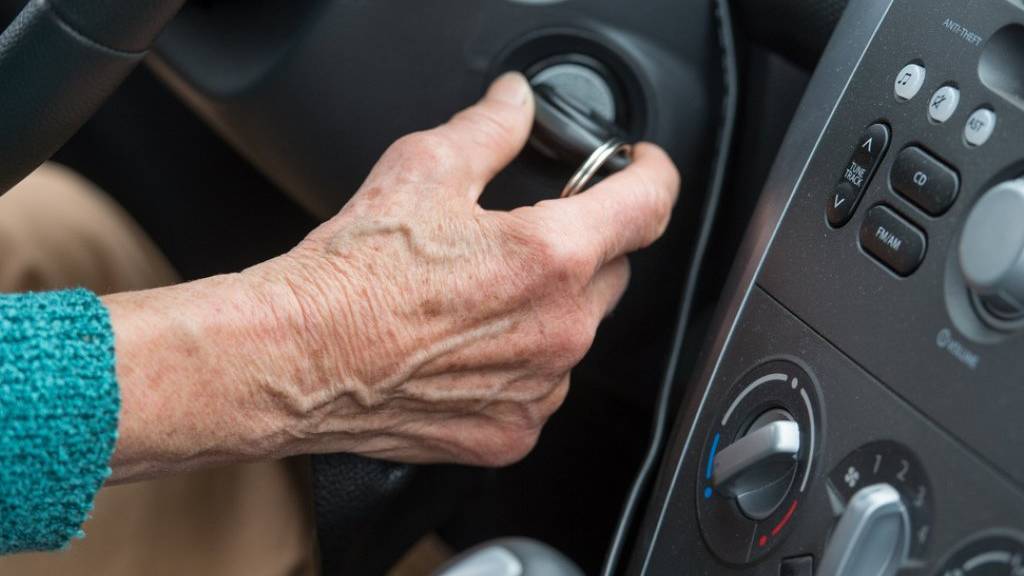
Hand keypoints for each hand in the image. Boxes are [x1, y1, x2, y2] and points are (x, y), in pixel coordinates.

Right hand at [247, 72, 679, 465]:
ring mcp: (539, 389)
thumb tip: (516, 103)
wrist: (294, 359)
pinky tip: (466, 349)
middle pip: (611, 272)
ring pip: (577, 333)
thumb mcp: (423, 170)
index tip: (642, 169)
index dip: (651, 175)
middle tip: (518, 239)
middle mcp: (559, 329)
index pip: (647, 205)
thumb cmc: (350, 277)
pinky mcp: (512, 432)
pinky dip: (521, 366)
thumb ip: (490, 129)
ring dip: (550, 311)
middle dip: (582, 247)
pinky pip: (542, 388)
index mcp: (550, 256)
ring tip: (476, 300)